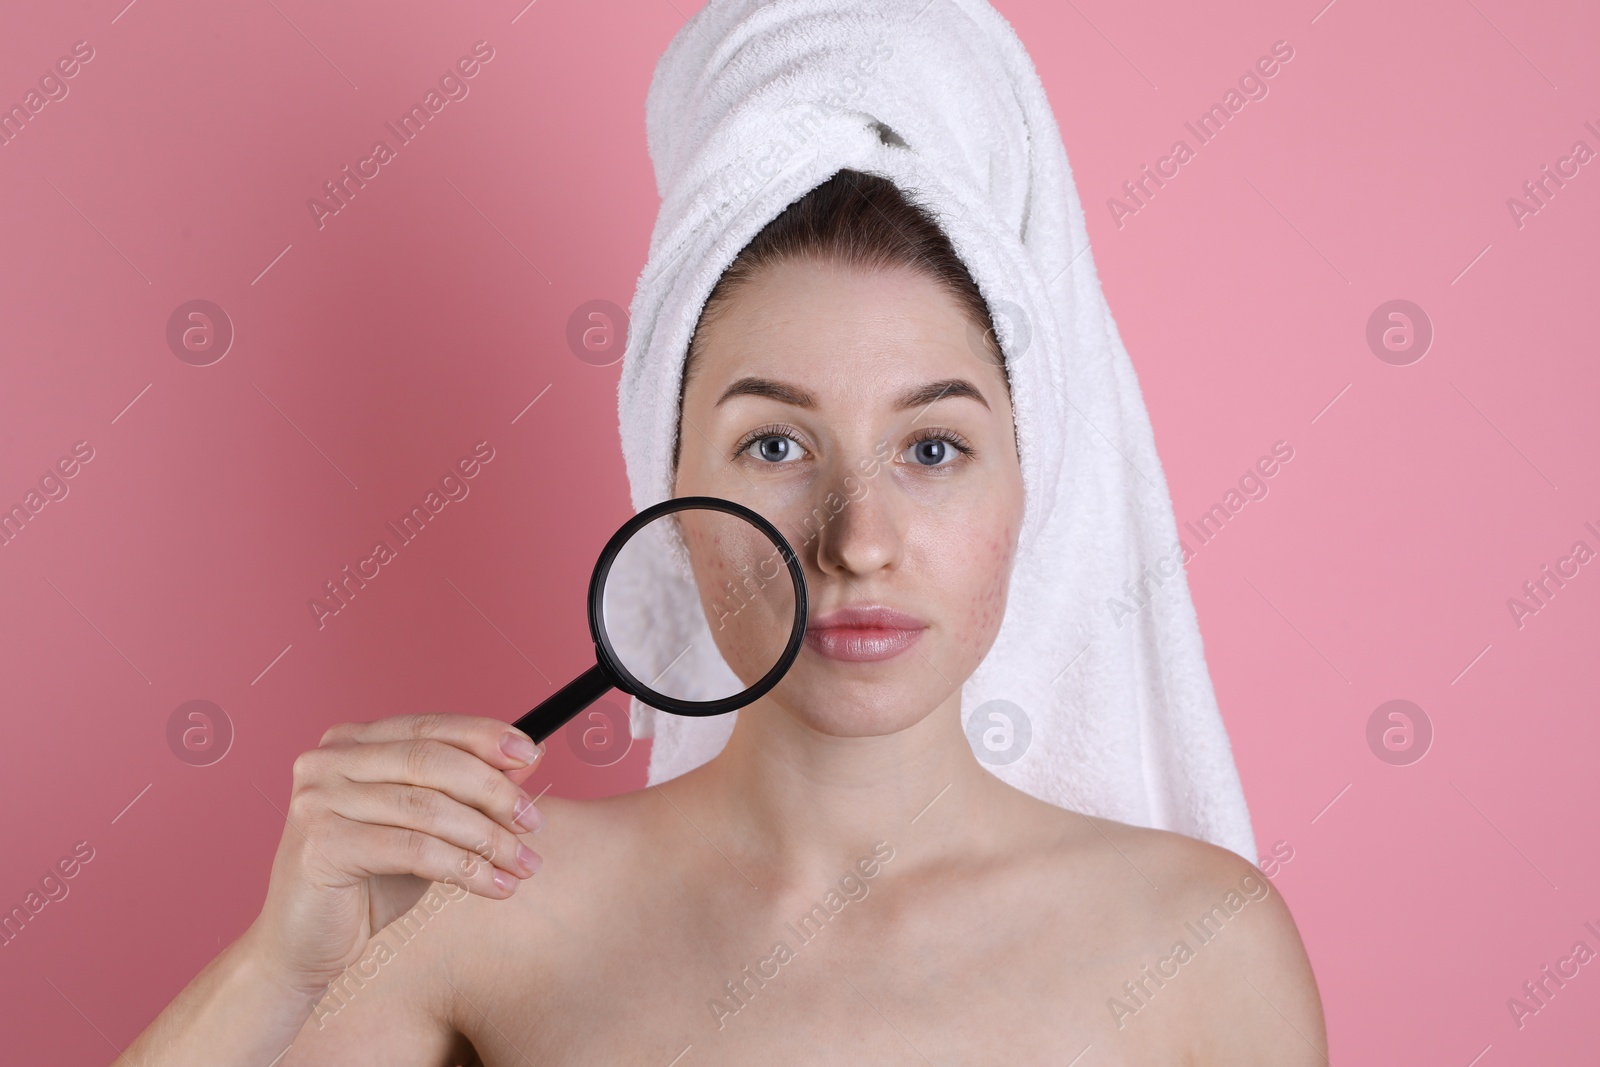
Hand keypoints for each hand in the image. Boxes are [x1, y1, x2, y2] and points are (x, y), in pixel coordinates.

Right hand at [246, 713, 545, 993]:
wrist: (303, 946)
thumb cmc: (367, 883)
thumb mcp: (428, 828)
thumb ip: (467, 791)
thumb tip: (529, 758)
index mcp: (350, 742)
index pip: (429, 726)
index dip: (485, 736)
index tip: (532, 753)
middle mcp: (328, 761)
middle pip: (431, 761)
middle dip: (494, 791)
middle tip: (533, 822)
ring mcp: (318, 800)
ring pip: (428, 808)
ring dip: (488, 838)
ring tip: (524, 864)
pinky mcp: (321, 845)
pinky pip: (414, 850)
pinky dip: (465, 868)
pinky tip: (494, 886)